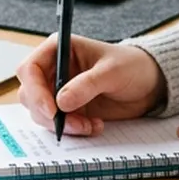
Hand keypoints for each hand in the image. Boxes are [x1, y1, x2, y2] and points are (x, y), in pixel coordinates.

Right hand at [15, 34, 166, 136]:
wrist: (148, 84)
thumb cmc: (131, 66)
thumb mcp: (112, 71)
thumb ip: (87, 85)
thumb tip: (61, 102)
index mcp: (58, 49)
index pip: (30, 68)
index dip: (35, 90)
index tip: (52, 110)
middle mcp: (53, 70)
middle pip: (30, 94)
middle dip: (48, 113)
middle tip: (72, 124)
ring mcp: (58, 91)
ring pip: (41, 113)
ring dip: (63, 124)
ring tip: (89, 125)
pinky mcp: (68, 110)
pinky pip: (58, 124)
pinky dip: (73, 130)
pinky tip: (94, 126)